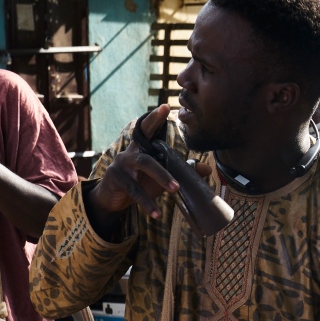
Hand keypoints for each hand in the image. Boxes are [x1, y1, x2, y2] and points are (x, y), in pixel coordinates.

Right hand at [87, 105, 179, 226]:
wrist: (112, 200)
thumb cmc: (139, 183)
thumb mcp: (160, 178)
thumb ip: (180, 172)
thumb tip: (206, 169)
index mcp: (142, 149)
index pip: (148, 130)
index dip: (155, 119)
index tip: (165, 106)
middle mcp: (130, 153)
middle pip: (147, 147)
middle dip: (160, 146)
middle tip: (174, 151)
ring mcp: (121, 164)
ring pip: (144, 165)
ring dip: (161, 178)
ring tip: (176, 190)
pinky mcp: (116, 179)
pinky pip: (134, 190)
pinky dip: (147, 203)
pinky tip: (157, 214)